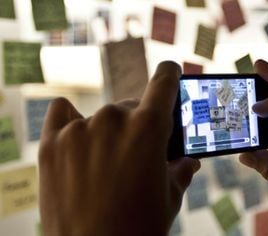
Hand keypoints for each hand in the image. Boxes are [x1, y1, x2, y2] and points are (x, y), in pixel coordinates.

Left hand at [39, 61, 200, 235]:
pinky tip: (75, 135)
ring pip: (103, 115)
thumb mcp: (170, 198)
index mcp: (148, 127)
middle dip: (138, 124)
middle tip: (135, 151)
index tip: (170, 72)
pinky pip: (62, 112)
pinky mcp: (52, 141)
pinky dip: (70, 119)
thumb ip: (181, 169)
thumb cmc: (138, 228)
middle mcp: (113, 118)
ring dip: (108, 130)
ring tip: (106, 161)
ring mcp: (79, 128)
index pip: (164, 82)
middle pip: (132, 106)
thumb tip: (190, 160)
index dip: (169, 74)